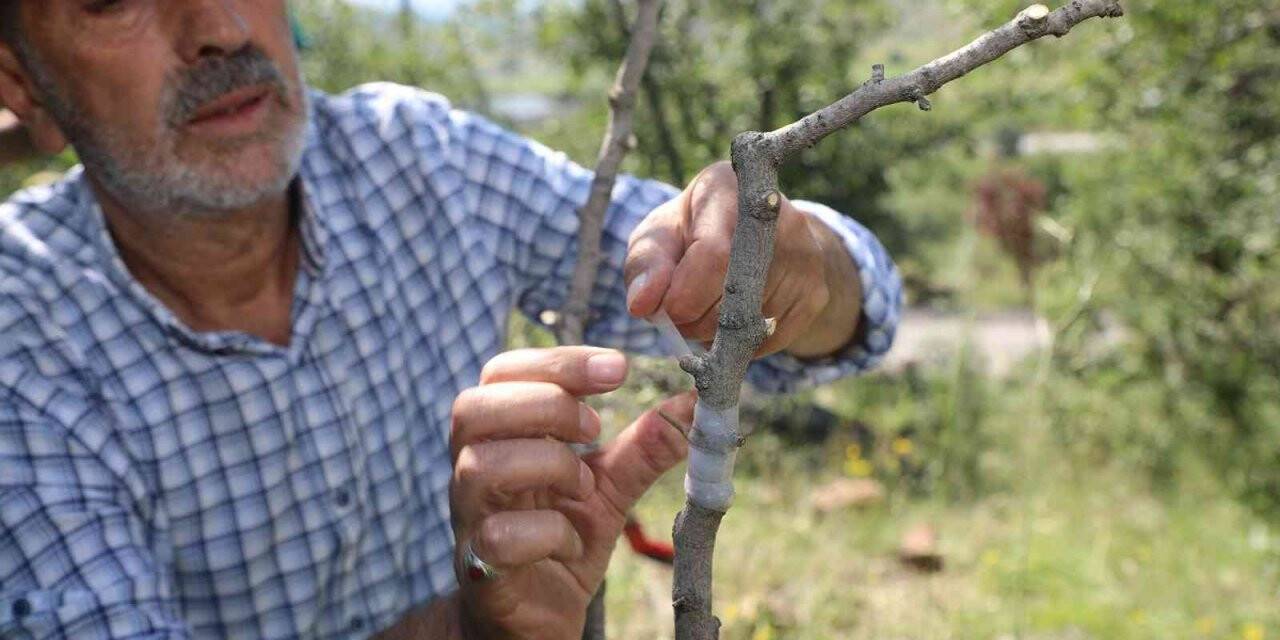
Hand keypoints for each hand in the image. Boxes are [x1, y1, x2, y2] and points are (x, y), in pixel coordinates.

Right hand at [450, 346, 694, 638]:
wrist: (537, 617)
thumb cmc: (561, 538)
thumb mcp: (610, 486)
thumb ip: (645, 446)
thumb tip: (696, 402)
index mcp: (498, 435)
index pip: (502, 372)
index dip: (558, 361)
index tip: (618, 368)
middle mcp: (472, 468)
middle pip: (474, 408)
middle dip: (547, 405)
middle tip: (596, 428)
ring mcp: (470, 517)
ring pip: (481, 466)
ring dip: (547, 464)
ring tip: (584, 485)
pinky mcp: (480, 567)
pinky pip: (498, 536)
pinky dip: (547, 531)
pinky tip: (571, 540)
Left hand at [625, 161, 861, 357]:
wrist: (753, 235)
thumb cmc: (690, 232)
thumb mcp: (659, 237)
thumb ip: (645, 266)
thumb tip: (642, 304)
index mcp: (731, 190)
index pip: (713, 255)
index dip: (684, 296)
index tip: (665, 312)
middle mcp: (779, 218)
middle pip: (732, 296)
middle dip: (694, 319)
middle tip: (682, 312)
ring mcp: (805, 256)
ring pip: (749, 324)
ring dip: (716, 334)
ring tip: (708, 309)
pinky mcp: (816, 292)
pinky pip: (769, 340)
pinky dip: (741, 343)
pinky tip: (733, 319)